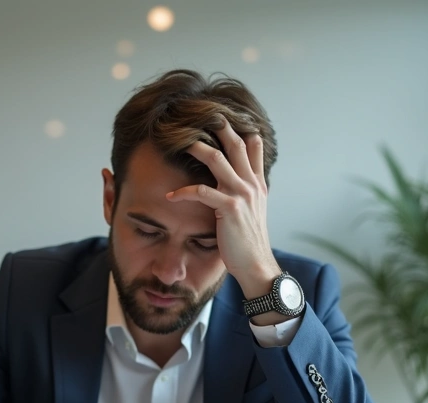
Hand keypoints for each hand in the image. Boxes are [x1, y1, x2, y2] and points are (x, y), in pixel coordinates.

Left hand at [165, 115, 279, 297]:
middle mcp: (251, 184)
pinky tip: (170, 196)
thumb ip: (247, 191)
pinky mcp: (229, 208)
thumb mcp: (253, 210)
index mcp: (257, 183)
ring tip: (179, 142)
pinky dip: (183, 192)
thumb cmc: (248, 240)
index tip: (223, 116)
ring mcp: (242, 194)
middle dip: (218, 126)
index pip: (253, 146)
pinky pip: (202, 191)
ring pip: (216, 159)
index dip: (239, 128)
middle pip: (235, 144)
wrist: (256, 264)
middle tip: (199, 113)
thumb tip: (239, 180)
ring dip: (196, 148)